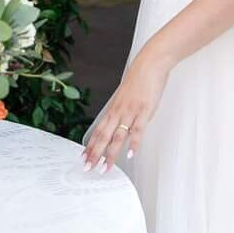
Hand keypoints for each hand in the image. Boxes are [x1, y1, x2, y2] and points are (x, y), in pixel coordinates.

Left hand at [81, 50, 171, 173]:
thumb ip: (122, 111)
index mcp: (113, 109)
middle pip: (103, 137)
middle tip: (87, 168)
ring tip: (105, 168)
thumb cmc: (139, 79)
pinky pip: (137, 130)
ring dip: (110, 154)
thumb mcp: (125, 96)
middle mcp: (118, 112)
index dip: (90, 146)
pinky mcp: (144, 111)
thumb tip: (119, 122)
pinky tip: (130, 154)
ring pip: (117, 137)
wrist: (150, 64)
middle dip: (94, 154)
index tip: (84, 158)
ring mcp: (130, 112)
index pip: (98, 131)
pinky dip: (134, 143)